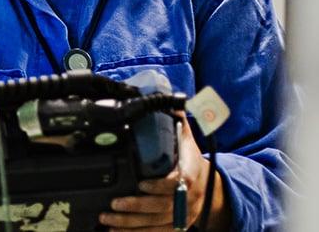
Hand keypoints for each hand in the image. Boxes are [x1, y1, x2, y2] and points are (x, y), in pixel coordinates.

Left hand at [100, 117, 228, 230]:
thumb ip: (177, 121)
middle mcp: (189, 197)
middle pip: (162, 206)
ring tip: (108, 218)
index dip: (160, 185)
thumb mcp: (187, 139)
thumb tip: (172, 100)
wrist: (210, 185)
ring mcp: (182, 214)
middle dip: (137, 207)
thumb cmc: (191, 159)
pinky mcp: (176, 226)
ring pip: (156, 222)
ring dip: (131, 223)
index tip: (141, 183)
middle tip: (114, 204)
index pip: (179, 182)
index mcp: (191, 173)